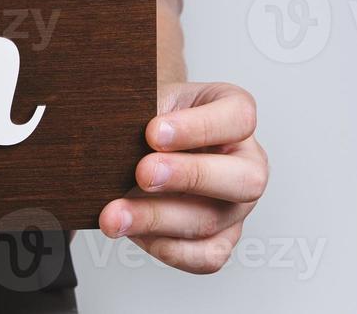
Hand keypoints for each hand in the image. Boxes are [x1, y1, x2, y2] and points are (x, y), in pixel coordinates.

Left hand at [98, 82, 267, 273]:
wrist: (140, 142)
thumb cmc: (151, 116)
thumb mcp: (148, 98)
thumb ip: (141, 110)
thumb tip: (109, 130)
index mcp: (235, 115)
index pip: (240, 117)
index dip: (198, 127)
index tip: (153, 132)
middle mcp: (247, 162)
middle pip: (245, 178)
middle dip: (189, 177)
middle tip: (142, 173)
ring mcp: (238, 205)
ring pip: (214, 220)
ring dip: (157, 218)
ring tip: (114, 215)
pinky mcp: (220, 239)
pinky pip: (204, 257)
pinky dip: (165, 247)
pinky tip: (134, 231)